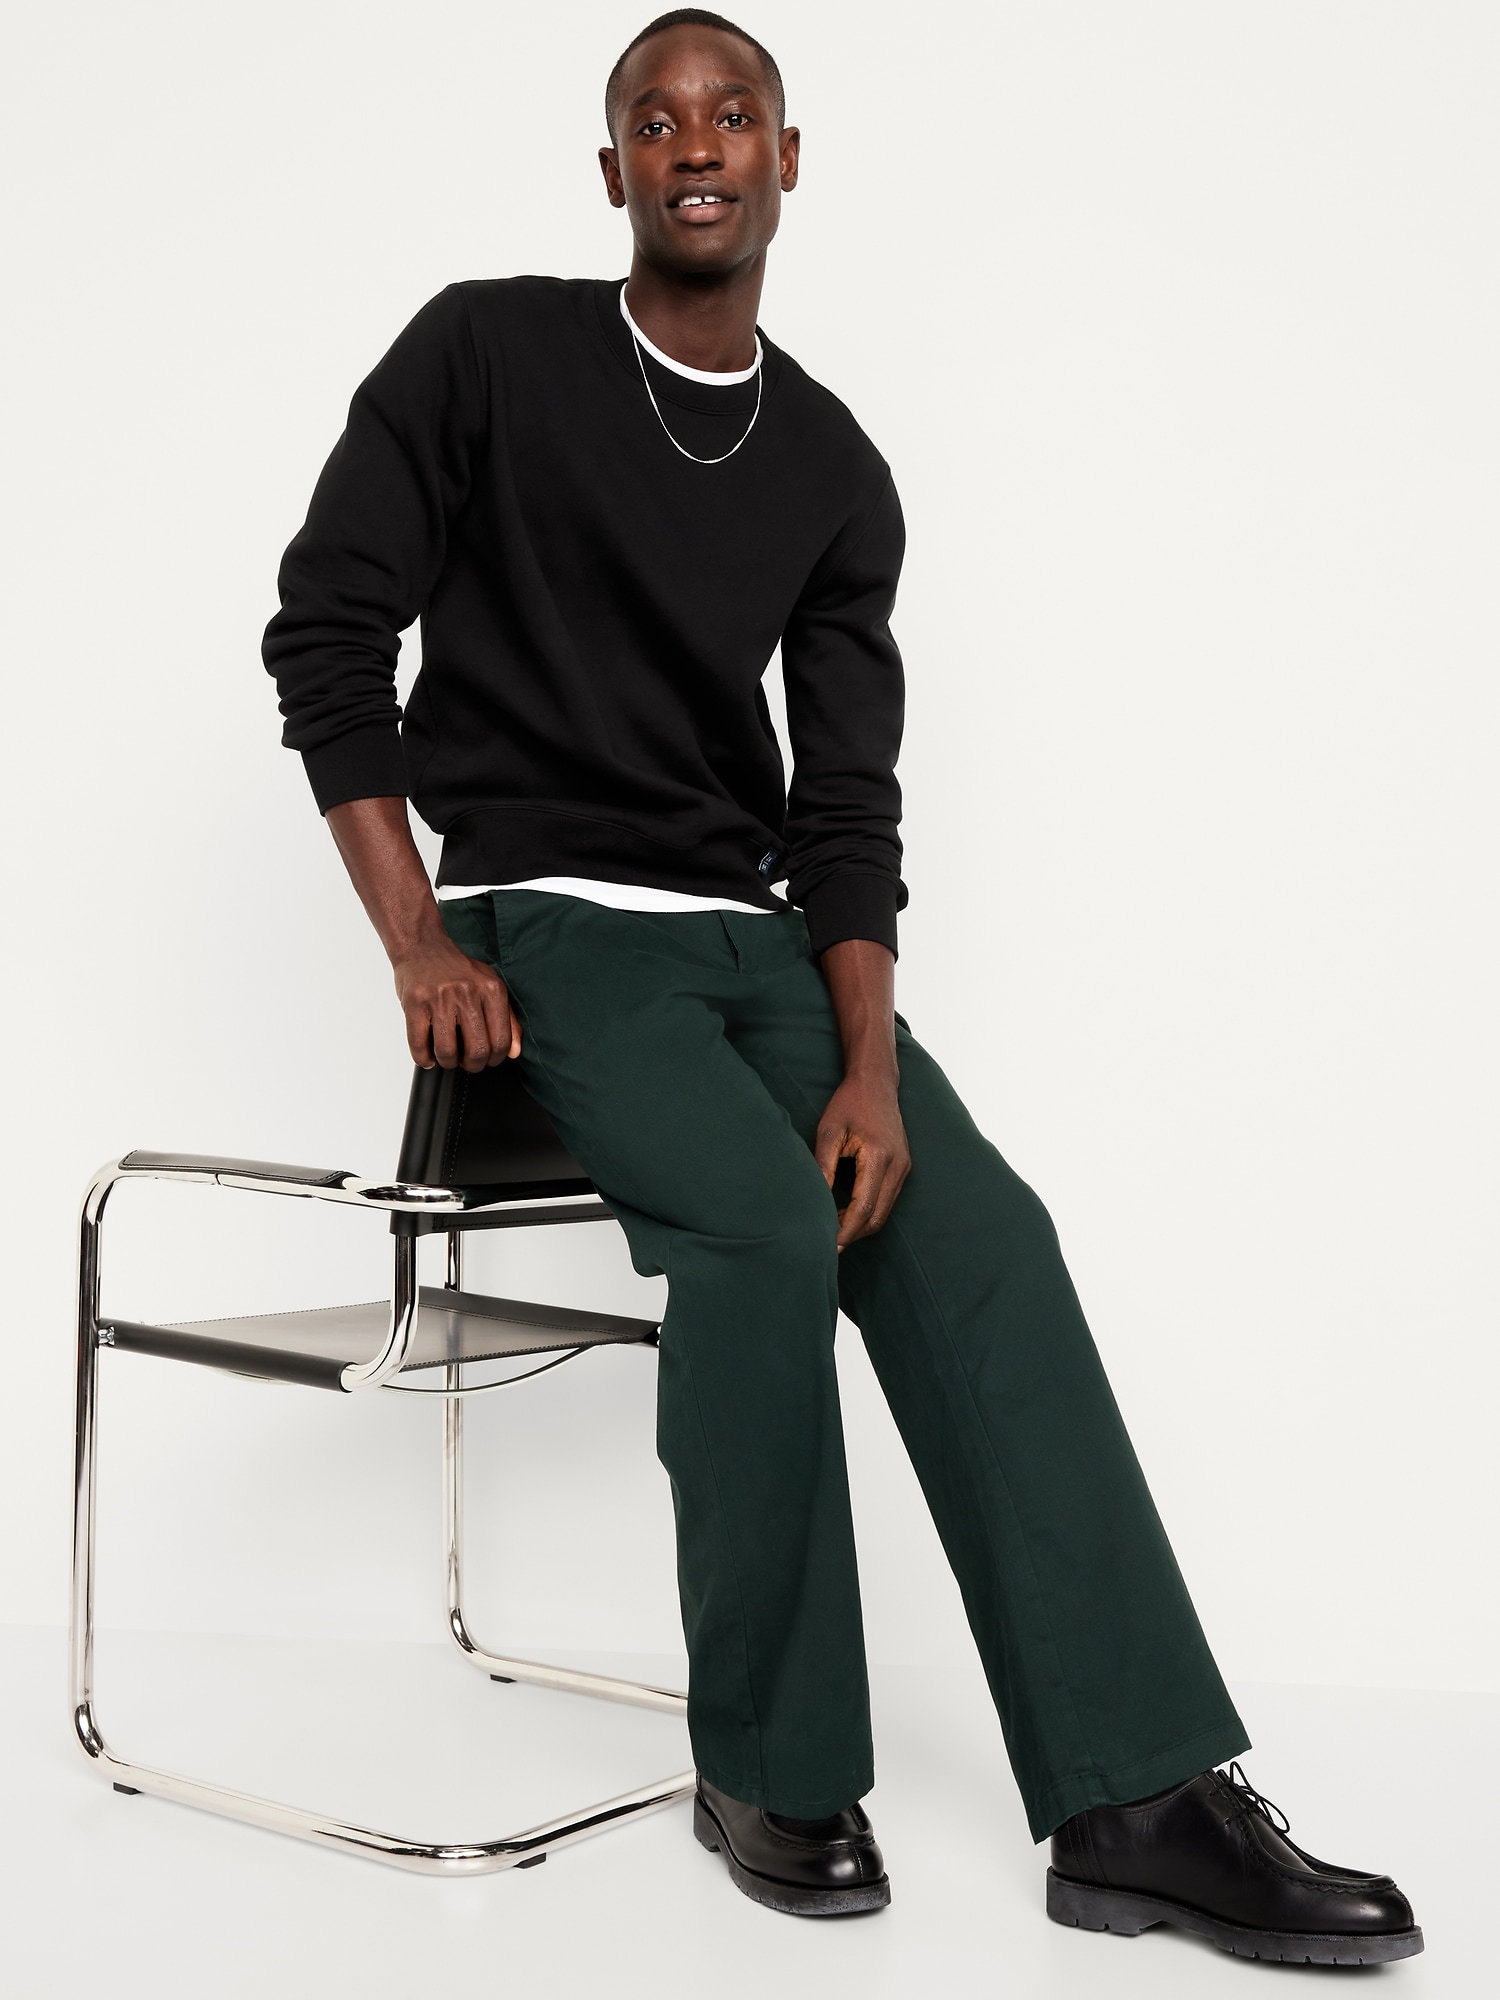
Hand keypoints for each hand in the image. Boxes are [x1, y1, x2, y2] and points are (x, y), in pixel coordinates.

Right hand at [324, 797, 520, 1072]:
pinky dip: (423, 1058)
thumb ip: (507, 1019)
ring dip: (447, 1062)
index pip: (500, 1042)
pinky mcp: (415, 1003)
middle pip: (476, 1051)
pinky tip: (427, 1056)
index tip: (486, 1059)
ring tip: (446, 1057)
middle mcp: (467, 993)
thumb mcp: (489, 986)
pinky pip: (419, 1043)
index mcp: (491, 990)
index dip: (494, 1059)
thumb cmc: (456, 970)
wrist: (422, 944)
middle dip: (472, 1065)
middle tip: (466, 1062)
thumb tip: (514, 1053)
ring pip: (447, 1051)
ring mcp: (440, 998)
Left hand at [815, 1068, 910, 1249]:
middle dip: (853, 1234)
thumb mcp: (829, 1131)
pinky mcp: (904, 1167)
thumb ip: (823, 1166)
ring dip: (861, 1225)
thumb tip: (815, 1200)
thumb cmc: (849, 1103)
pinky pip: (888, 1199)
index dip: (845, 1230)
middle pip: (877, 1216)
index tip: (828, 1244)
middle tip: (828, 1244)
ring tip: (835, 1231)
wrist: (875, 1083)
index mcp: (879, 1157)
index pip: (863, 1207)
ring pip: (885, 1211)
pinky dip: (870, 1211)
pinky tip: (849, 1212)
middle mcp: (898, 1166)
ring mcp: (904, 1167)